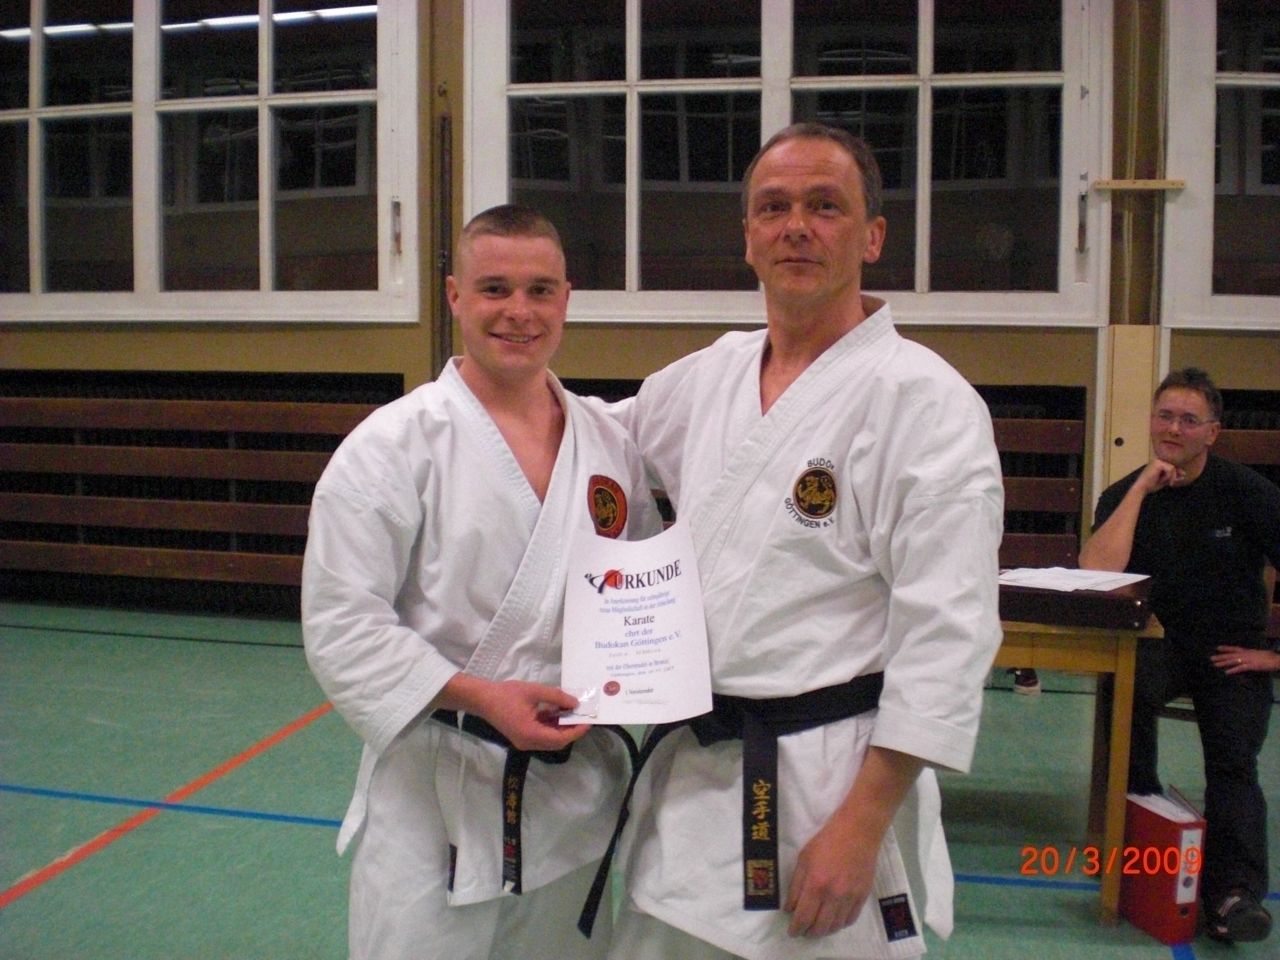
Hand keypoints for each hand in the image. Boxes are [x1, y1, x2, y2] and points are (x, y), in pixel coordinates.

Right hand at [439, 674, 590, 750]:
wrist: (482, 699)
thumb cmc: (506, 694)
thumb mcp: (534, 691)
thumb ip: (556, 697)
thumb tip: (575, 703)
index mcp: (531, 734)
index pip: (560, 739)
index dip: (577, 731)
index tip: (589, 721)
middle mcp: (528, 743)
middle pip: (557, 742)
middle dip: (572, 731)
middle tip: (583, 716)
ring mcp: (524, 741)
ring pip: (550, 740)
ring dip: (562, 728)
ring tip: (573, 713)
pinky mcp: (522, 736)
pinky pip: (542, 735)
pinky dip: (552, 726)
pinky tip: (558, 712)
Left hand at [784, 814, 877, 937]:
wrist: (857, 832)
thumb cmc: (826, 841)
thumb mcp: (803, 859)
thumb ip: (795, 886)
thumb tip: (790, 908)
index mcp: (816, 884)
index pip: (804, 917)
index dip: (796, 928)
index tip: (792, 931)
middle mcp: (834, 895)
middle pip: (820, 927)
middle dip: (809, 933)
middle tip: (803, 931)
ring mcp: (851, 897)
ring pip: (836, 926)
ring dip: (824, 931)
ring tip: (817, 928)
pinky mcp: (863, 896)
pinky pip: (850, 919)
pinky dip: (840, 924)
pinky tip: (834, 920)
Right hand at [1134, 458, 1182, 493]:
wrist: (1142, 488)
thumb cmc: (1151, 485)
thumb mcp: (1165, 480)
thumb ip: (1173, 477)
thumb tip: (1184, 474)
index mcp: (1157, 463)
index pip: (1171, 466)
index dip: (1177, 472)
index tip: (1181, 477)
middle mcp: (1157, 460)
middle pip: (1173, 466)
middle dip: (1175, 475)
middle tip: (1173, 483)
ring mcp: (1157, 461)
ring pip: (1172, 468)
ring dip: (1172, 477)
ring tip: (1168, 483)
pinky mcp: (1158, 463)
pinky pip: (1170, 469)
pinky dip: (1169, 476)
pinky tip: (1164, 481)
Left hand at [1211, 645, 1279, 675]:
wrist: (1277, 660)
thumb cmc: (1270, 658)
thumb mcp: (1259, 654)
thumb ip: (1252, 655)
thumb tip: (1247, 656)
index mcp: (1248, 651)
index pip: (1235, 649)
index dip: (1226, 648)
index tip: (1217, 648)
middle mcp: (1246, 654)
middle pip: (1231, 655)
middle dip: (1221, 656)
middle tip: (1211, 658)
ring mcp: (1248, 660)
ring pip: (1233, 661)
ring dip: (1223, 663)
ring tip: (1215, 664)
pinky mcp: (1252, 666)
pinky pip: (1240, 668)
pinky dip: (1233, 670)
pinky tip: (1226, 672)